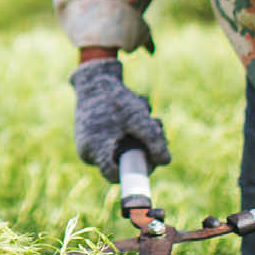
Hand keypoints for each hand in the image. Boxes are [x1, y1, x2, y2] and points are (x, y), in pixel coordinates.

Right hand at [70, 58, 171, 182]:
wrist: (93, 79)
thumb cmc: (115, 99)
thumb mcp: (139, 118)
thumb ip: (155, 142)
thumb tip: (165, 162)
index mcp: (96, 150)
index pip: (115, 175)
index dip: (136, 171)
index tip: (151, 159)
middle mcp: (89, 151)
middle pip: (122, 161)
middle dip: (143, 145)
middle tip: (157, 125)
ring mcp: (89, 144)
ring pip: (121, 149)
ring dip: (139, 133)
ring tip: (144, 110)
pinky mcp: (92, 136)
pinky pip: (114, 141)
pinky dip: (128, 129)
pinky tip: (134, 109)